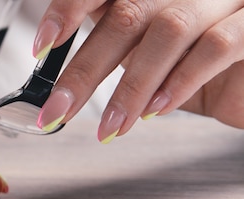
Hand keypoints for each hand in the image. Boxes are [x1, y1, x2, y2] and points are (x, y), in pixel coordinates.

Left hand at [33, 0, 243, 141]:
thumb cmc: (196, 68)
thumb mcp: (145, 56)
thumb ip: (111, 52)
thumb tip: (59, 84)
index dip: (69, 9)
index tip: (43, 45)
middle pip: (126, 16)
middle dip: (85, 70)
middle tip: (58, 110)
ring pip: (167, 31)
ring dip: (131, 88)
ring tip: (111, 126)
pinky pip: (216, 46)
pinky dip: (179, 83)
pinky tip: (156, 110)